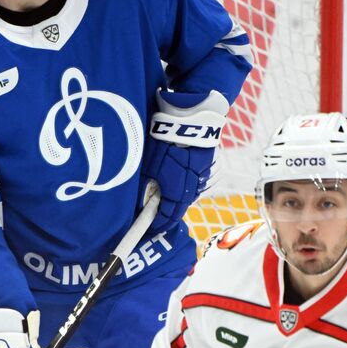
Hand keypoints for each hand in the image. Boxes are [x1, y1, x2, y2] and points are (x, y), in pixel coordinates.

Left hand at [142, 88, 227, 221]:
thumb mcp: (148, 166)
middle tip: (154, 218)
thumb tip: (139, 206)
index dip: (157, 225)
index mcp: (178, 190)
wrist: (190, 118)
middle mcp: (193, 188)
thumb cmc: (164, 141)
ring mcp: (203, 177)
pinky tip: (175, 182)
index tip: (148, 229)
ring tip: (163, 200)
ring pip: (188, 195)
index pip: (168, 217)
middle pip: (179, 208)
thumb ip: (144, 188)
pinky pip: (194, 183)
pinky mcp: (207, 167)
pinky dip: (184, 187)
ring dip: (176, 200)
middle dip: (166, 214)